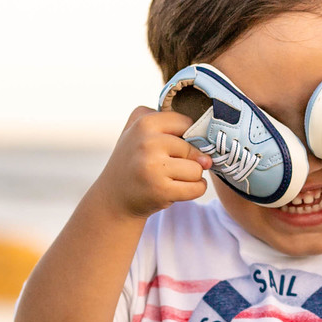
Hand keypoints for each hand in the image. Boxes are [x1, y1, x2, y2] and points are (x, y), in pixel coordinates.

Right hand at [93, 106, 212, 219]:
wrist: (113, 198)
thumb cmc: (135, 161)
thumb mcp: (141, 131)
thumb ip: (172, 124)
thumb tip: (207, 152)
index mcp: (144, 123)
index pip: (187, 123)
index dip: (187, 136)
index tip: (173, 147)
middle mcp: (146, 142)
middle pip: (194, 148)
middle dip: (189, 160)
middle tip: (167, 166)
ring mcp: (153, 167)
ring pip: (198, 169)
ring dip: (191, 176)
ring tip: (170, 178)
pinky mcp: (160, 190)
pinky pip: (198, 187)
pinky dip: (195, 189)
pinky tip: (177, 189)